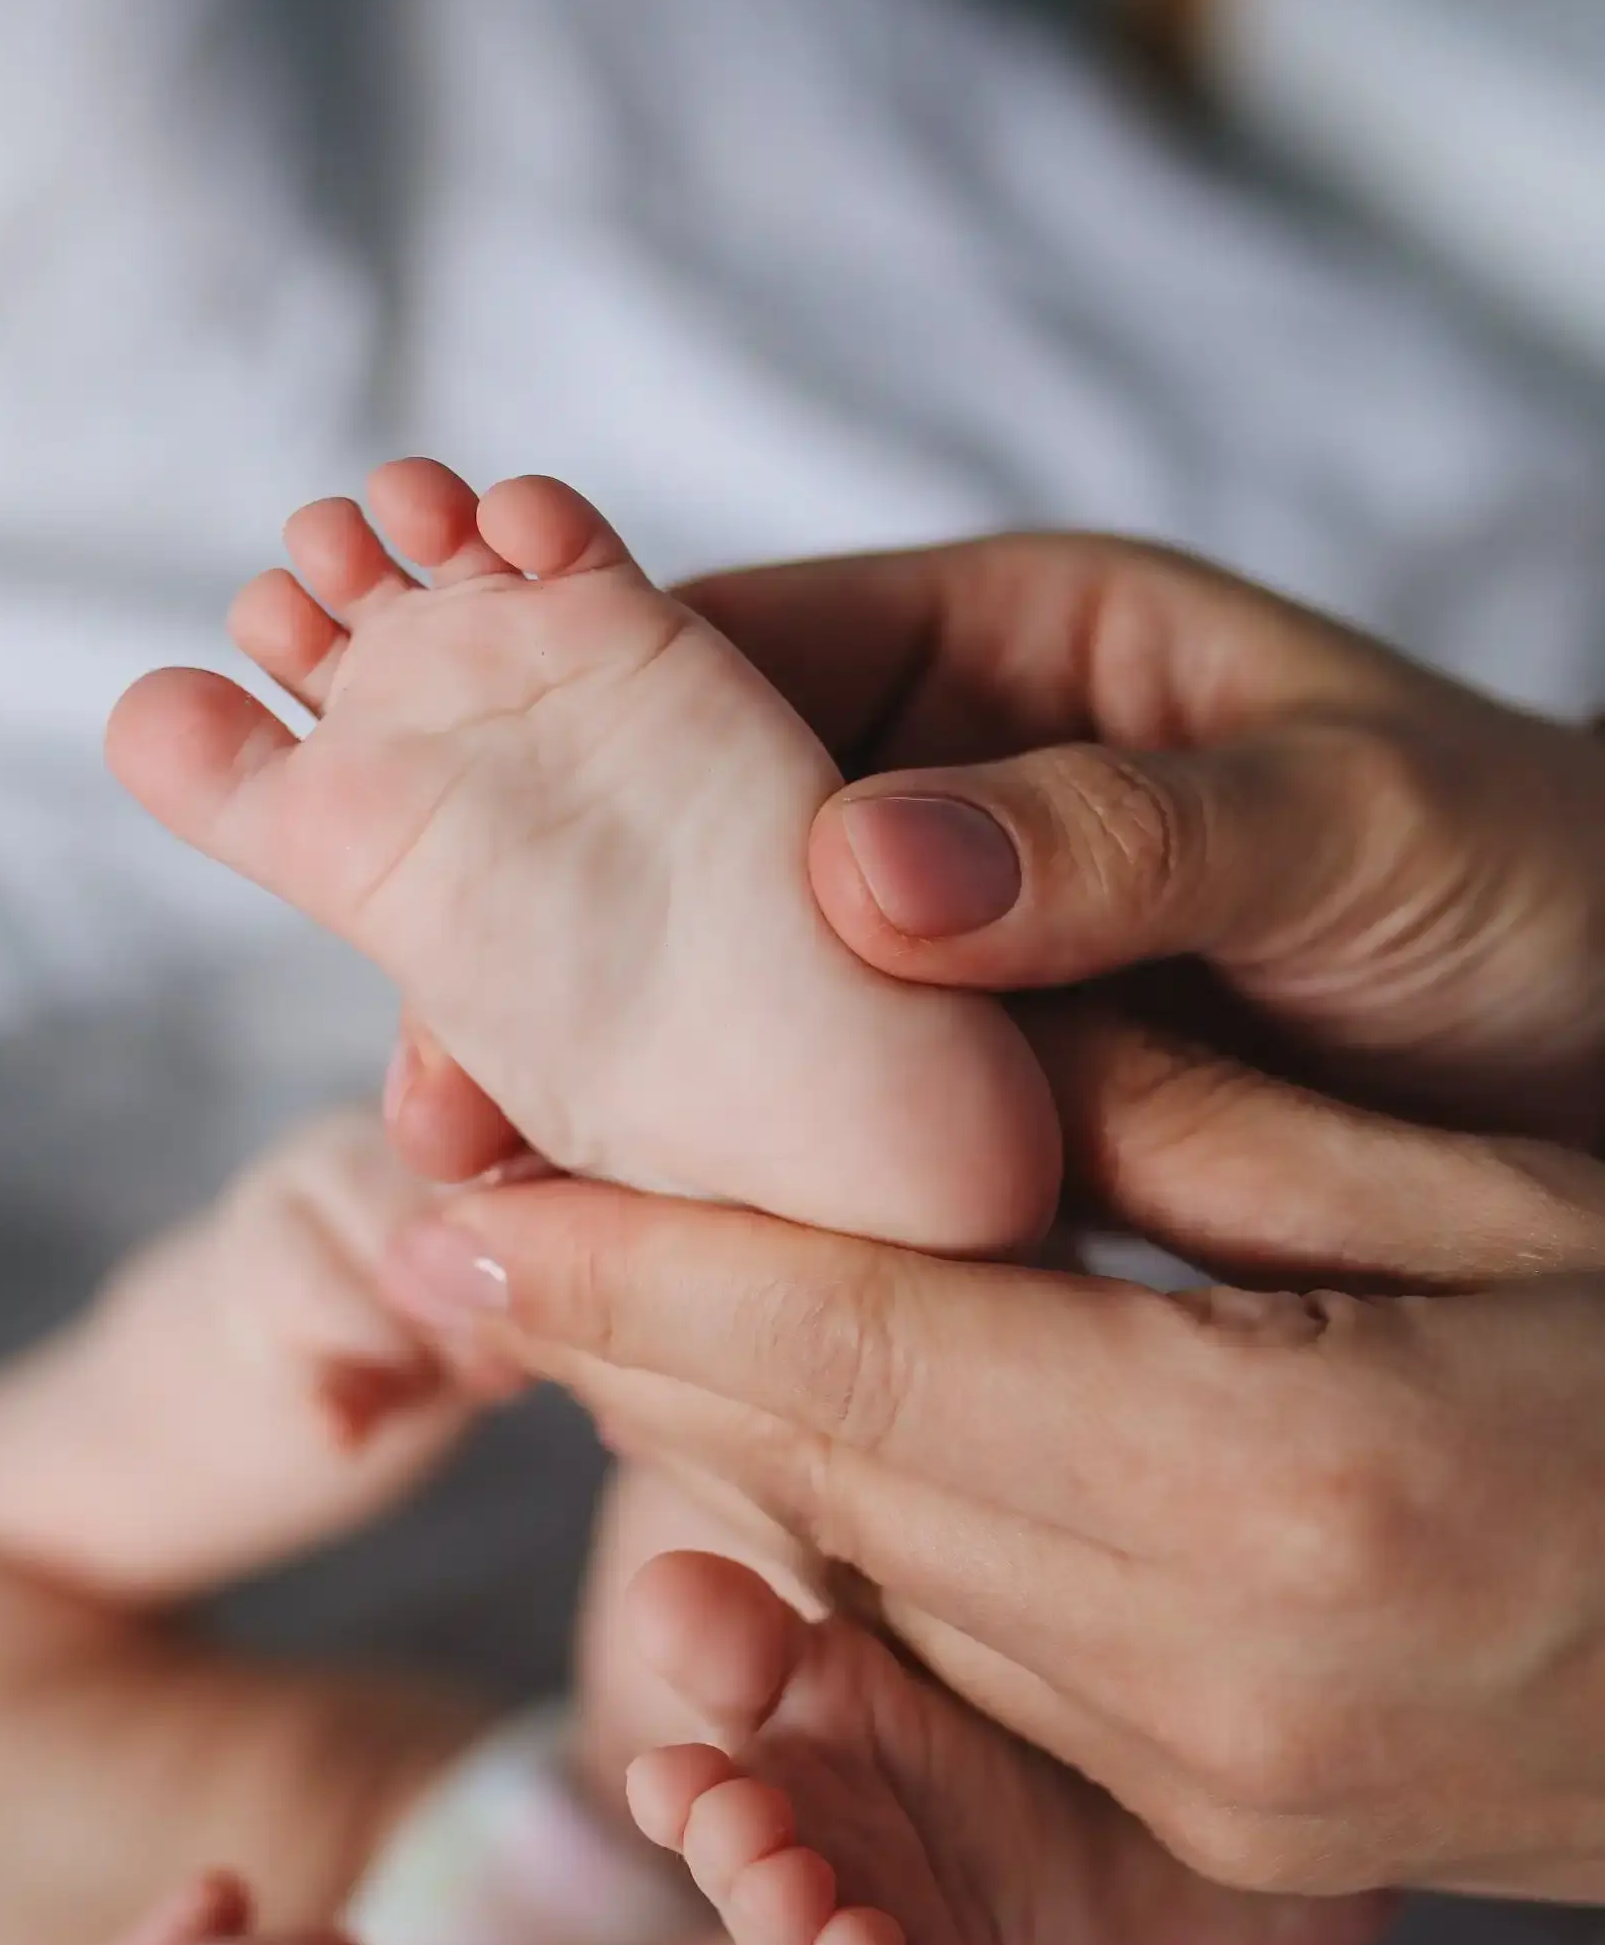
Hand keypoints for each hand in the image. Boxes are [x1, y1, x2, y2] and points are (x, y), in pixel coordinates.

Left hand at [382, 1116, 1604, 1904]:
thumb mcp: (1478, 1201)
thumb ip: (1192, 1139)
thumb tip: (927, 1053)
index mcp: (1278, 1480)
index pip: (858, 1353)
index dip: (631, 1269)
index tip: (454, 1191)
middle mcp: (1215, 1675)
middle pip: (828, 1478)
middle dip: (626, 1344)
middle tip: (465, 1210)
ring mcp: (1221, 1789)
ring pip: (881, 1578)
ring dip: (724, 1438)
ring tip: (590, 1289)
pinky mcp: (1234, 1839)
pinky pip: (981, 1659)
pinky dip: (869, 1531)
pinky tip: (798, 1422)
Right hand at [384, 532, 1604, 1185]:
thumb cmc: (1546, 883)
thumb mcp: (1360, 826)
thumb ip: (1127, 835)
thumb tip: (862, 872)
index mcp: (1000, 650)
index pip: (717, 667)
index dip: (565, 770)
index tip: (462, 913)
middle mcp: (944, 794)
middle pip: (679, 855)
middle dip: (551, 969)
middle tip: (449, 1122)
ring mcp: (955, 966)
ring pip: (733, 1019)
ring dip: (627, 1109)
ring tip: (514, 1227)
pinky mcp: (985, 1112)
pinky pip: (826, 1142)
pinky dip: (748, 1208)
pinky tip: (675, 1294)